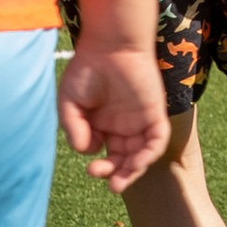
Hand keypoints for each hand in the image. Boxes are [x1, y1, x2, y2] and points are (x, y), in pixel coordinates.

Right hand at [58, 42, 169, 191]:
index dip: (98, 163)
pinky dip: (148, 154)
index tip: (88, 158)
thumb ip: (73, 127)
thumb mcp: (70, 102)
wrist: (109, 44)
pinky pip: (156, 140)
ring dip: (131, 171)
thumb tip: (83, 151)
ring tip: (118, 182)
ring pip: (140, 154)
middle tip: (103, 179)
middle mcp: (122, 126)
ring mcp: (139, 120)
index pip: (104, 154)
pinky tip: (136, 163)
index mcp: (102, 125)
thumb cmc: (87, 69)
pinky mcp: (154, 113)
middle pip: (123, 159)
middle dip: (114, 174)